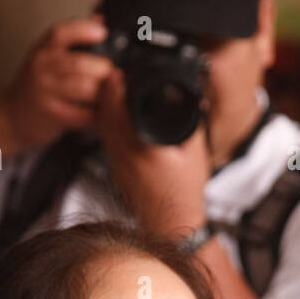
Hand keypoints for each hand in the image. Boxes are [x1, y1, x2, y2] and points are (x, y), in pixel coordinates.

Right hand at [0, 15, 113, 148]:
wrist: (12, 116)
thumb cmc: (39, 83)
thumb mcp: (49, 56)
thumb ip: (74, 39)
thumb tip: (100, 19)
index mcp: (43, 49)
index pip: (61, 33)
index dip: (83, 30)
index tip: (102, 33)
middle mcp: (41, 68)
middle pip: (80, 64)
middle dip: (103, 69)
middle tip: (113, 75)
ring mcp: (45, 92)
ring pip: (85, 89)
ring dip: (102, 92)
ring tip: (107, 94)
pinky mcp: (51, 114)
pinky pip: (83, 113)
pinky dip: (95, 113)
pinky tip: (97, 111)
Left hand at [94, 68, 209, 233]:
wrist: (171, 224)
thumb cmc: (184, 194)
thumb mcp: (195, 155)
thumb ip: (193, 124)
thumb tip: (198, 100)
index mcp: (142, 148)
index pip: (118, 110)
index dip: (115, 88)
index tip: (119, 74)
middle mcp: (123, 155)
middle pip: (103, 115)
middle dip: (106, 92)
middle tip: (114, 77)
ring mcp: (116, 164)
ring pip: (101, 127)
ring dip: (104, 107)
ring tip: (115, 93)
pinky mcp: (115, 170)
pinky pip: (105, 139)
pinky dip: (107, 123)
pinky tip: (118, 117)